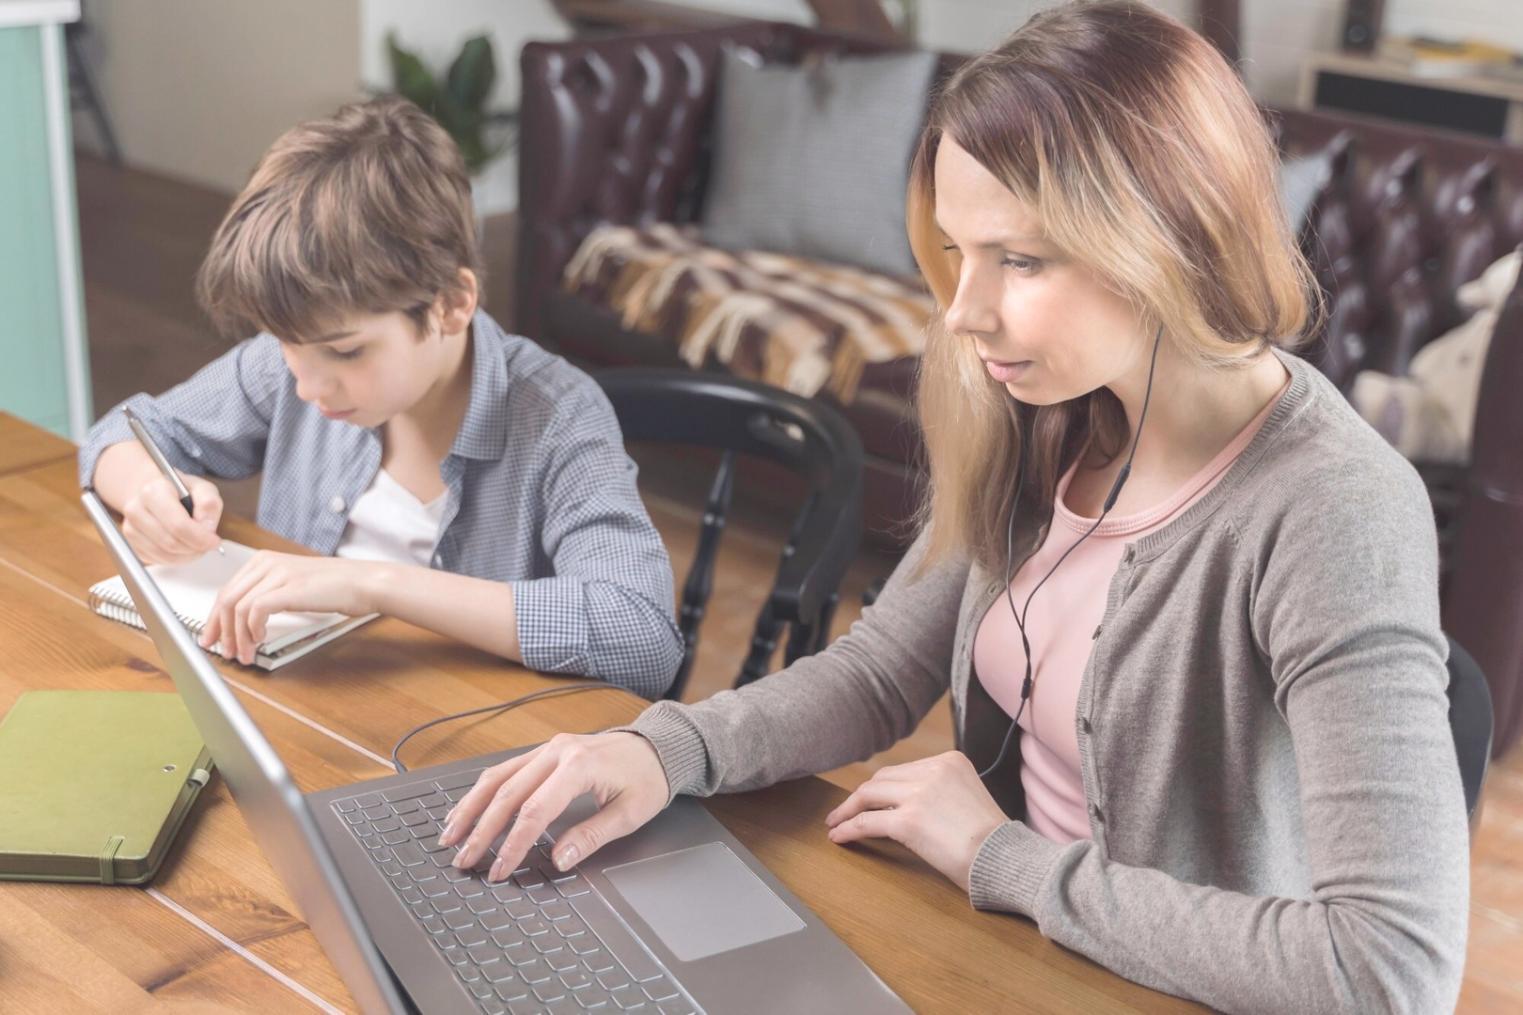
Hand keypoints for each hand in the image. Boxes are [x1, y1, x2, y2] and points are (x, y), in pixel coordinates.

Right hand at [121, 473, 222, 564]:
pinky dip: (176, 559)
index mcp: (153, 492)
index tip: (214, 541)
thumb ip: (209, 504)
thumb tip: (207, 528)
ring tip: (197, 545)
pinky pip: (158, 561)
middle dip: (195, 548)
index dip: (200, 538)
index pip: (178, 525)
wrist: (155, 494)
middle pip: (171, 543)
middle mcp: (136, 510)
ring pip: (164, 556)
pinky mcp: (131, 544)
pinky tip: (182, 547)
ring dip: (187, 556)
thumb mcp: (202, 489)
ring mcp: (130, 529)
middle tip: (207, 544)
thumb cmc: (180, 492)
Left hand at [198, 552, 383, 663]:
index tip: (213, 637)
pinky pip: (255, 610)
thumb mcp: (293, 585)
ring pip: (238, 607)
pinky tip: (260, 639)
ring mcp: (277, 573)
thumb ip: (269, 594)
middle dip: (221, 630)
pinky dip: (253, 629)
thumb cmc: (335, 587)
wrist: (363, 582)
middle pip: (226, 599)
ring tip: (246, 653)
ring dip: (238, 636)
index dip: (215, 618)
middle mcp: (266, 563)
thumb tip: (246, 621)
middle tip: (225, 651)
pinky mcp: (289, 587)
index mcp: (264, 560)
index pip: (226, 591)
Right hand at [438, 732, 669, 882]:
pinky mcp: (544, 751)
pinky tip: (467, 810)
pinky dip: (483, 792)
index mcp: (580, 765)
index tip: (499, 869)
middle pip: (508, 794)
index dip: (513, 843)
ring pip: (498, 778)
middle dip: (481, 830)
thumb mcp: (630, 813)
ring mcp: (548, 748)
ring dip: (471, 808)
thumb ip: (591, 836)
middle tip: (463, 860)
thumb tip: (559, 860)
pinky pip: (506, 771)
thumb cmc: (647, 779)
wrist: (656, 747)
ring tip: (451, 836)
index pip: (535, 810)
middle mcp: (557, 752)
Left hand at [825, 751, 1007, 892]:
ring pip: (869, 795)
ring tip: (836, 823)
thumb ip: (942, 793)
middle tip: (846, 811)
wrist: (1006, 858)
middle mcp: (933, 770)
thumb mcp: (969, 799)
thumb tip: (909, 807)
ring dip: (848, 810)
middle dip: (861, 796)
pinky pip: (866, 822)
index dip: (882, 786)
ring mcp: (919, 793)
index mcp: (951, 761)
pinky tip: (839, 836)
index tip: (869, 798)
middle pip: (882, 778)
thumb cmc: (995, 841)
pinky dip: (848, 828)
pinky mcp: (907, 820)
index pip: (905, 770)